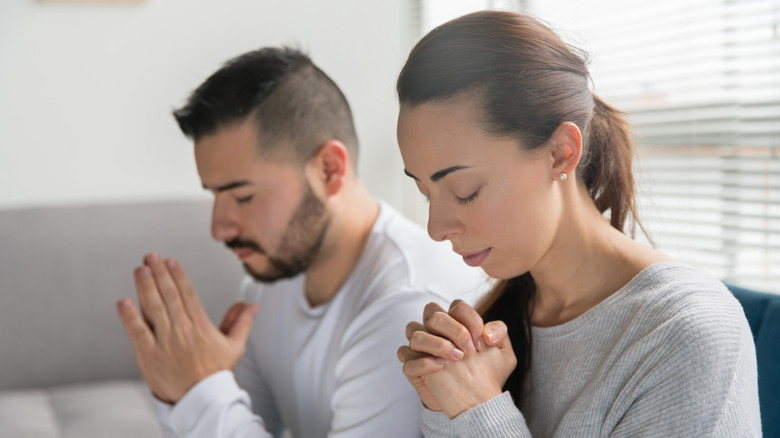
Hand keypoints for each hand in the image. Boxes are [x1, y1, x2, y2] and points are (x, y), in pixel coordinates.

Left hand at [116, 253, 258, 402]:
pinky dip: (130, 317)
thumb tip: (252, 305)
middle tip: (151, 257)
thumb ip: (242, 322)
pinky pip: (137, 332)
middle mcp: (182, 331)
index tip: (170, 261)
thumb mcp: (235, 346)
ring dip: (145, 288)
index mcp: (201, 327)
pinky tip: (124, 302)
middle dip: (159, 274)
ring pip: (153, 309)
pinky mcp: (149, 355)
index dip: (178, 276)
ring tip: (140, 270)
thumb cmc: (216, 372)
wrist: (201, 399)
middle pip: (169, 296)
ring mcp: (164, 343)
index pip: (188, 294)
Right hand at [398, 300, 515, 415]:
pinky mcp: (412, 368)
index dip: (470, 319)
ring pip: (414, 330)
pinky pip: (405, 356)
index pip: (456, 306)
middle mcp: (435, 331)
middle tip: (469, 351)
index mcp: (455, 323)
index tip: (483, 342)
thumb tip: (486, 333)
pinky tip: (440, 368)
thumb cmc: (485, 374)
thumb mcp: (503, 355)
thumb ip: (500, 333)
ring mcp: (421, 348)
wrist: (475, 403)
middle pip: (432, 310)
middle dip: (454, 328)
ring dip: (437, 343)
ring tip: (456, 359)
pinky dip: (422, 361)